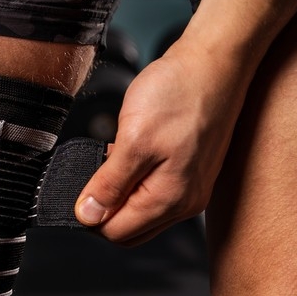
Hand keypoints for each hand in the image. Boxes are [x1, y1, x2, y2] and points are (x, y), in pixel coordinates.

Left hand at [74, 35, 250, 244]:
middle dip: (106, 209)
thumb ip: (109, 184)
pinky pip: (155, 194)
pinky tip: (131, 155)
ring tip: (116, 158)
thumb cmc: (180, 93)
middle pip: (130, 230)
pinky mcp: (192, 175)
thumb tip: (88, 216)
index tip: (81, 189)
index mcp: (170, 200)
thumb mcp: (133, 139)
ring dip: (121, 194)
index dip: (92, 216)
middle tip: (95, 174)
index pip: (117, 233)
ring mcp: (191, 190)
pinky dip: (136, 182)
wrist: (215, 61)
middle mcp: (185, 203)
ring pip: (142, 213)